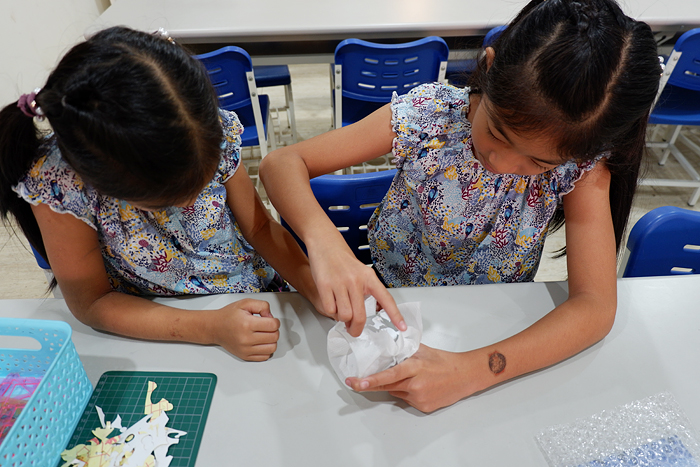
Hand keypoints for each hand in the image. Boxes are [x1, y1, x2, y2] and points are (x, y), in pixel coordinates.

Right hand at [212, 299, 279, 361]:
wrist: (215, 327)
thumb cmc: (228, 316)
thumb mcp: (245, 303)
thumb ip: (262, 306)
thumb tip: (271, 316)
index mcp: (247, 324)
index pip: (273, 325)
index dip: (275, 320)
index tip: (270, 319)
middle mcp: (246, 338)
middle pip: (274, 337)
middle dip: (274, 330)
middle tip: (267, 326)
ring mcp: (246, 349)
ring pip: (272, 348)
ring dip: (272, 340)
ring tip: (264, 334)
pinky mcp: (245, 356)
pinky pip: (265, 357)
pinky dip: (266, 349)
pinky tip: (261, 342)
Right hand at [308, 241, 405, 336]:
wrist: (325, 244)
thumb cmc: (343, 261)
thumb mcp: (361, 273)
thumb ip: (364, 292)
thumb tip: (360, 317)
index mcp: (369, 277)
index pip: (386, 299)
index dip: (395, 314)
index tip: (402, 327)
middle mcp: (356, 280)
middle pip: (359, 316)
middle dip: (355, 329)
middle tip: (353, 331)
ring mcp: (340, 283)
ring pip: (344, 315)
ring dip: (342, 319)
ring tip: (340, 310)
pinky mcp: (324, 285)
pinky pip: (330, 310)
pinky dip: (330, 311)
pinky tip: (331, 302)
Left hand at [345, 345, 475, 412]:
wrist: (465, 376)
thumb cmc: (445, 361)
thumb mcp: (423, 350)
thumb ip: (404, 349)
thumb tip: (387, 345)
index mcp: (415, 367)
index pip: (389, 374)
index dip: (372, 379)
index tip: (357, 382)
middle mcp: (416, 384)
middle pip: (387, 386)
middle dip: (369, 384)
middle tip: (353, 382)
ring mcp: (419, 398)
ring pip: (396, 392)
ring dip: (395, 386)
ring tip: (411, 377)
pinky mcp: (423, 407)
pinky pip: (406, 400)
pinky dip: (406, 392)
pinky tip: (419, 385)